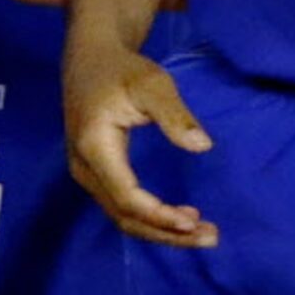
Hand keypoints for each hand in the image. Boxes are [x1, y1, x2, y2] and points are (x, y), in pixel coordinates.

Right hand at [64, 40, 215, 246]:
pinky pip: (121, 206)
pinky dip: (150, 219)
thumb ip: (174, 115)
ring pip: (122, 217)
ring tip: (201, 233)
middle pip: (125, 217)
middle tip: (210, 236)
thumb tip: (202, 146)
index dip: (160, 215)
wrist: (90, 57)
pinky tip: (178, 219)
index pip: (127, 197)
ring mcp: (86, 173)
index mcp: (94, 147)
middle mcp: (84, 168)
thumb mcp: (151, 83)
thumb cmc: (122, 68)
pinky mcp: (94, 174)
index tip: (195, 220)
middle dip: (167, 233)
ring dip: (161, 231)